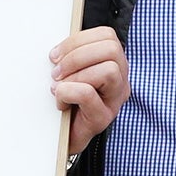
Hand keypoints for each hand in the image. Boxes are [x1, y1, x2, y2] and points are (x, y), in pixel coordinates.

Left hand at [52, 26, 129, 155]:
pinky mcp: (103, 118)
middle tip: (56, 71)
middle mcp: (120, 80)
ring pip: (108, 70)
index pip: (107, 36)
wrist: (61, 140)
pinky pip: (88, 94)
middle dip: (77, 55)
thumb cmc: (66, 103)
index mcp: (114, 64)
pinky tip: (60, 102)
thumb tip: (58, 48)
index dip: (78, 40)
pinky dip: (68, 93)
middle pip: (111, 48)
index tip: (56, 55)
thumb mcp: (70, 73)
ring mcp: (115, 100)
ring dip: (75, 74)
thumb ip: (72, 57)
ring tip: (58, 86)